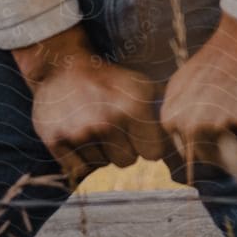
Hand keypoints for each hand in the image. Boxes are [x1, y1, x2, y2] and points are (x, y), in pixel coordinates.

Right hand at [14, 29, 165, 183]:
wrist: (62, 67)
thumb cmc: (108, 79)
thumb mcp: (141, 85)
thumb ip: (162, 109)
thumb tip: (181, 134)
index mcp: (132, 107)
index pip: (153, 154)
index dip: (148, 146)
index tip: (141, 137)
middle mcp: (106, 122)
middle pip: (126, 162)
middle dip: (123, 150)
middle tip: (113, 130)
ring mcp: (79, 133)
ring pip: (101, 165)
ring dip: (100, 152)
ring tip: (93, 128)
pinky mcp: (55, 141)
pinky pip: (78, 169)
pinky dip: (80, 159)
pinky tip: (79, 137)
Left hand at [160, 16, 236, 182]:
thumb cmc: (219, 61)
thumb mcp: (183, 86)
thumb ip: (179, 115)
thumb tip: (186, 146)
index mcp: (172, 118)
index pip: (188, 153)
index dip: (206, 142)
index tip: (216, 125)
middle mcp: (191, 124)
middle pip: (211, 159)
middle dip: (226, 146)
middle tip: (235, 120)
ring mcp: (220, 123)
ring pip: (234, 158)